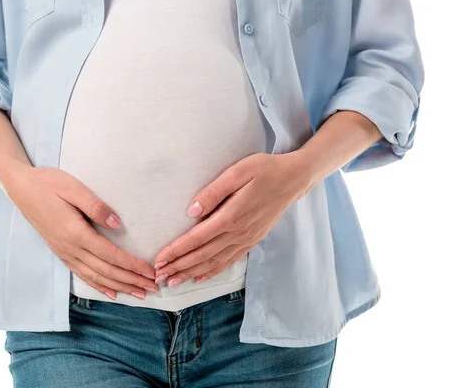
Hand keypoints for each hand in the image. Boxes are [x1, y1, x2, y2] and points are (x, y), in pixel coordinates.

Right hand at [3, 165, 159, 299]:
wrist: (21, 188)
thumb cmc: (49, 184)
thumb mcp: (73, 188)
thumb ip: (96, 206)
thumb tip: (118, 224)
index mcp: (76, 233)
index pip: (111, 255)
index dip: (132, 265)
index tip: (151, 271)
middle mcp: (70, 248)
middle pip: (107, 271)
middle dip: (132, 281)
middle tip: (154, 288)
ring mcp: (65, 253)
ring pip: (96, 277)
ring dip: (120, 287)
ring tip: (140, 294)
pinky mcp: (61, 253)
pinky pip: (83, 275)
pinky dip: (99, 286)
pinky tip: (112, 293)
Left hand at [152, 152, 310, 286]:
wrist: (294, 179)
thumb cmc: (264, 170)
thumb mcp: (238, 172)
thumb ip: (213, 192)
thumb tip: (191, 211)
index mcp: (231, 216)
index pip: (196, 239)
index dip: (176, 251)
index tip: (159, 260)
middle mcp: (238, 233)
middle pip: (202, 256)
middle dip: (179, 267)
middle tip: (159, 277)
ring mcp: (246, 239)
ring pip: (214, 262)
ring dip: (192, 273)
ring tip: (174, 281)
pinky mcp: (252, 240)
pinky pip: (229, 261)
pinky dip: (213, 272)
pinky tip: (200, 278)